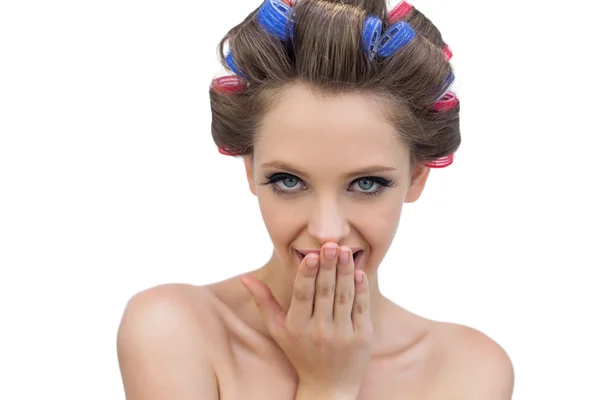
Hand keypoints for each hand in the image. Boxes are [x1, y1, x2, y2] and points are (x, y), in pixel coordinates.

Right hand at [240, 242, 372, 396]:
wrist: (329, 385)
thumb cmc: (300, 352)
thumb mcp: (278, 329)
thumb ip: (263, 301)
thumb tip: (245, 278)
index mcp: (296, 326)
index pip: (302, 295)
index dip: (307, 275)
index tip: (311, 255)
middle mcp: (318, 331)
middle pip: (324, 292)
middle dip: (329, 266)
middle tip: (332, 244)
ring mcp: (342, 334)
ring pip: (344, 297)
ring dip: (346, 272)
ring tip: (346, 251)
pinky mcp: (362, 337)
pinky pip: (361, 308)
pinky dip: (361, 290)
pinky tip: (358, 272)